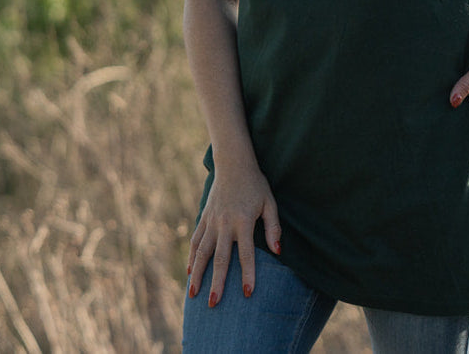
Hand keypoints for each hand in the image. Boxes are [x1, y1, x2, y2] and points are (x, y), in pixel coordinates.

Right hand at [187, 160, 280, 307]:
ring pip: (202, 252)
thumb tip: (278, 251)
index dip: (248, 274)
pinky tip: (190, 273)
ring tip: (194, 295)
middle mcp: (225, 223)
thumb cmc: (255, 184)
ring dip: (198, 275)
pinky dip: (192, 257)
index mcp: (243, 221)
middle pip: (220, 258)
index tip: (247, 294)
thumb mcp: (269, 202)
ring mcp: (212, 221)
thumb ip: (273, 227)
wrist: (233, 163)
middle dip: (216, 282)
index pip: (246, 254)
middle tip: (213, 304)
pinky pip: (196, 241)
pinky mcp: (204, 217)